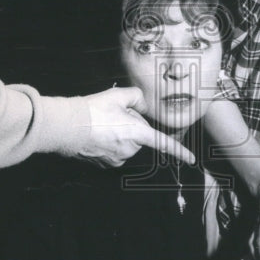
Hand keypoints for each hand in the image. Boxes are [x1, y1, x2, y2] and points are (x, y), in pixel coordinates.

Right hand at [78, 87, 194, 167]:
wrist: (68, 126)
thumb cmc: (93, 109)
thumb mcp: (118, 94)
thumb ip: (138, 96)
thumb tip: (143, 105)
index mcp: (138, 133)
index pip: (164, 143)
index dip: (179, 151)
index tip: (191, 159)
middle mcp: (131, 149)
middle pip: (140, 136)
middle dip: (133, 126)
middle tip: (115, 116)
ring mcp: (118, 159)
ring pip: (127, 145)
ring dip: (121, 135)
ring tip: (104, 124)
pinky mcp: (106, 164)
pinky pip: (115, 152)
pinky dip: (110, 144)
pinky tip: (99, 134)